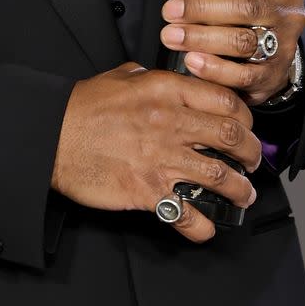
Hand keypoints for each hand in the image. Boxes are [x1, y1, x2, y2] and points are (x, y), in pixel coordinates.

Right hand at [51, 62, 259, 242]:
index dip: (245, 117)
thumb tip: (157, 79)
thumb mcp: (119, 77)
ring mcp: (162, 158)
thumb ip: (146, 77)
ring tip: (243, 196)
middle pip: (233, 137)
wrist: (52, 135)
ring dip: (239, 191)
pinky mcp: (148, 190)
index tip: (246, 128)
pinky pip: (186, 214)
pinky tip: (204, 228)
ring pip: (220, 177)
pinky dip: (201, 226)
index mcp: (167, 91)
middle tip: (252, 163)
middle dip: (251, 154)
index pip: (226, 100)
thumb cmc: (81, 107)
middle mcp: (171, 122)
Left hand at [144, 0, 304, 106]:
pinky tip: (191, 61)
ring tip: (172, 37)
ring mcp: (284, 47)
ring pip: (244, 42)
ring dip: (203, 39)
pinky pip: (244, 75)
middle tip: (170, 12)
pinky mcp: (272, 77)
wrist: (271, 45)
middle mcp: (290, 13)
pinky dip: (215, 69)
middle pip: (247, 9)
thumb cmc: (240, 3)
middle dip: (203, 10)